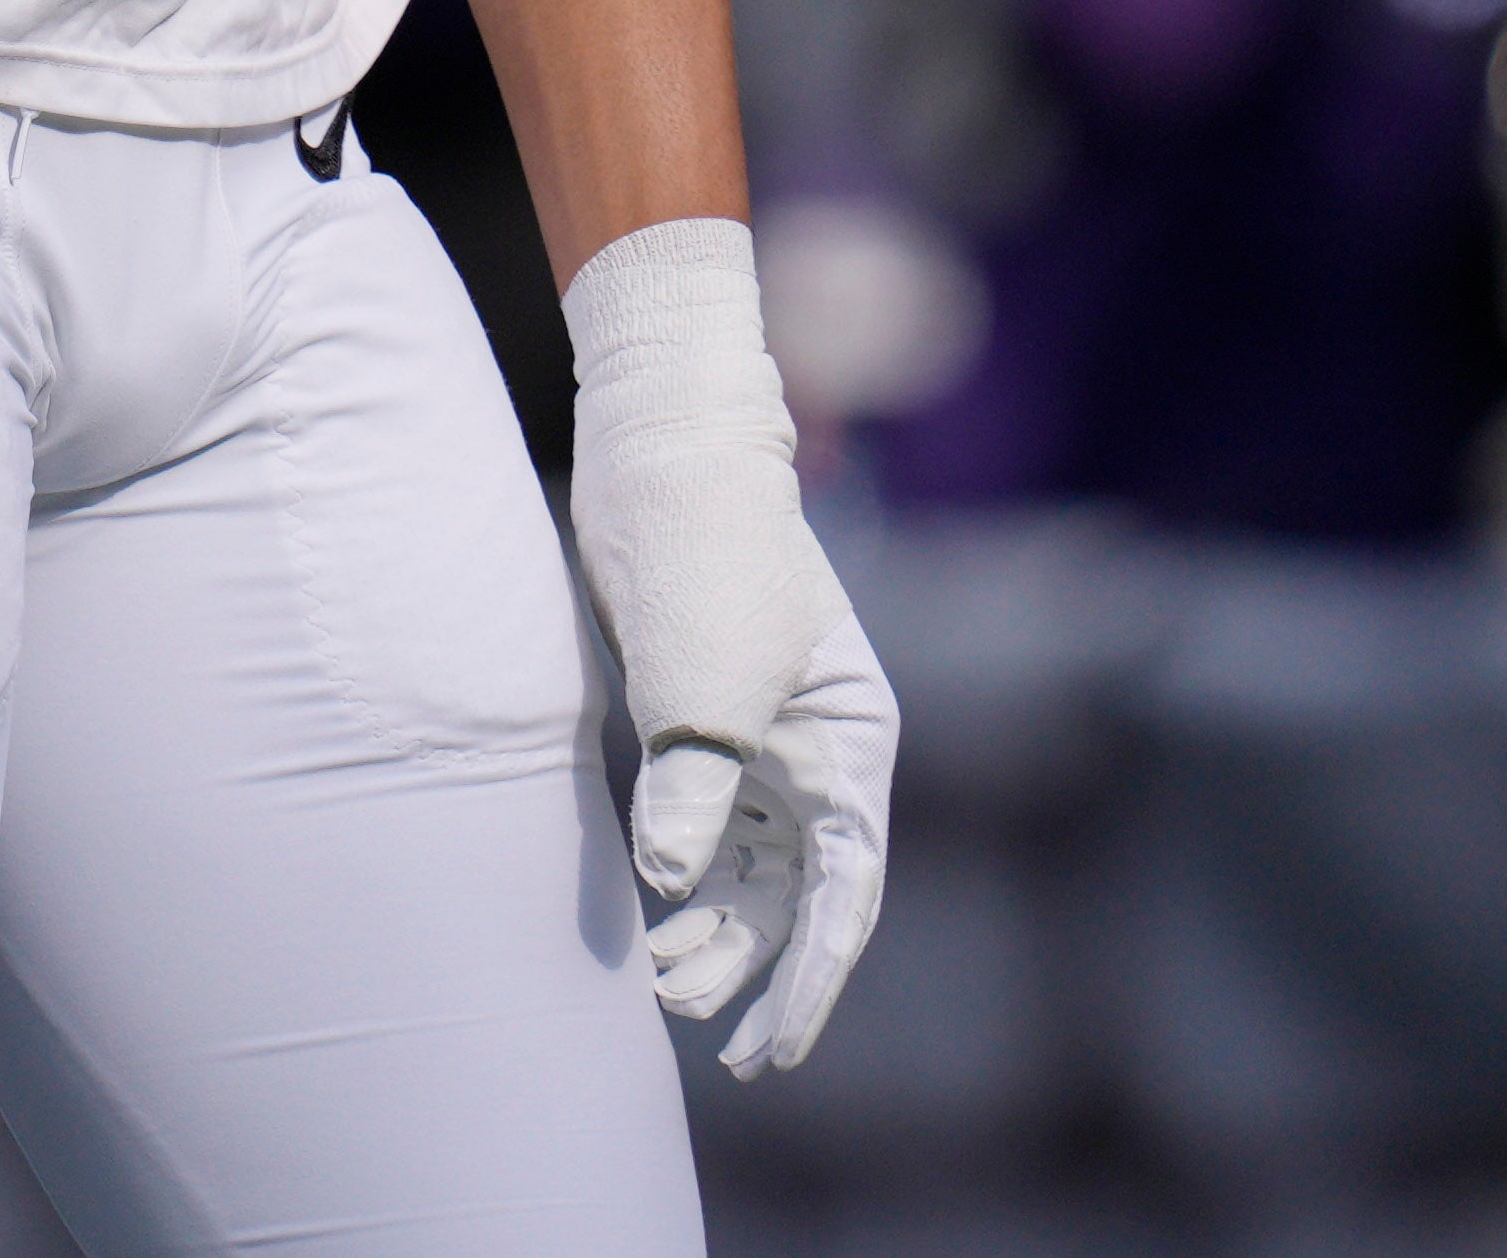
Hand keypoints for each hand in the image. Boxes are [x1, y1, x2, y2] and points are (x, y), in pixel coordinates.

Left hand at [557, 217, 894, 1076]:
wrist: (661, 454)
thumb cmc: (703, 558)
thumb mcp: (701, 684)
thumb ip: (691, 790)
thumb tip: (670, 886)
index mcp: (852, 743)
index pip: (845, 892)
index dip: (813, 981)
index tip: (773, 1052)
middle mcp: (818, 749)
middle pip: (801, 891)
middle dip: (760, 968)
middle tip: (713, 1043)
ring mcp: (763, 734)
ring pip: (753, 866)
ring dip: (717, 928)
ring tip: (663, 983)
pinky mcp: (703, 716)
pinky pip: (708, 822)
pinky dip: (688, 876)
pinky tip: (655, 914)